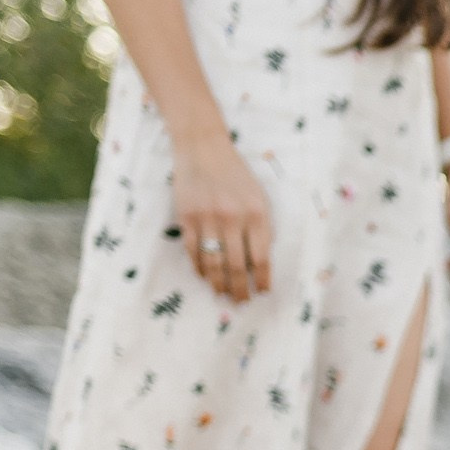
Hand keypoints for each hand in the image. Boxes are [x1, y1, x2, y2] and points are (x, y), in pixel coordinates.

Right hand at [174, 134, 272, 301]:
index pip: (262, 258)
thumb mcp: (259, 198)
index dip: (263, 280)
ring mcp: (207, 218)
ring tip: (223, 294)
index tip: (262, 292)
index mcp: (256, 214)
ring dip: (218, 284)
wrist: (203, 148)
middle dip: (240, 288)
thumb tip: (260, 264)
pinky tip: (205, 276)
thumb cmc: (236, 175)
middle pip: (237, 266)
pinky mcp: (186, 216)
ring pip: (214, 263)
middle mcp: (232, 218)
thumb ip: (262, 228)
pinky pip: (193, 251)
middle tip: (242, 301)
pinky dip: (199, 268)